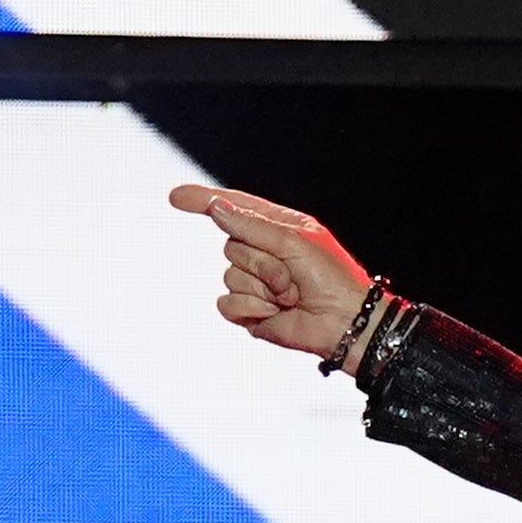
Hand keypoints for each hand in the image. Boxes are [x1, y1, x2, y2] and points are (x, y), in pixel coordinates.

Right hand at [169, 183, 376, 363]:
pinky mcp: (251, 311)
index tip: (175, 197)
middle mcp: (263, 253)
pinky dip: (251, 308)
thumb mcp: (294, 241)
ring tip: (292, 296)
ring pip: (229, 275)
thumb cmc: (332, 278)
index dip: (202, 201)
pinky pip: (227, 304)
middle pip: (230, 244)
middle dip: (261, 261)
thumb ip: (251, 224)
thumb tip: (215, 207)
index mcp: (277, 227)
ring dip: (262, 287)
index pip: (233, 208)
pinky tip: (276, 313)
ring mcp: (255, 283)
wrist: (346, 324)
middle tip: (293, 275)